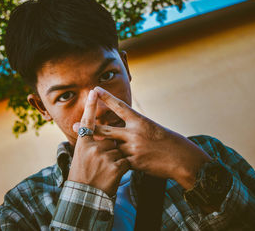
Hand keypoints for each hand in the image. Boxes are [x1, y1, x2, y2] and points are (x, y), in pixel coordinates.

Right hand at [67, 90, 129, 195]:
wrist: (85, 197)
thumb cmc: (83, 175)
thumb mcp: (81, 157)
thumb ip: (90, 143)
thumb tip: (99, 131)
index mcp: (83, 143)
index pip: (88, 121)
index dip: (91, 106)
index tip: (94, 91)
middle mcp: (92, 148)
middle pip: (109, 136)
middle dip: (112, 145)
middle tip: (103, 158)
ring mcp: (104, 157)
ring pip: (119, 149)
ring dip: (117, 159)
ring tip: (106, 172)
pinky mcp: (115, 167)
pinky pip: (126, 161)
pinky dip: (123, 168)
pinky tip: (113, 176)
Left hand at [90, 86, 211, 189]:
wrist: (181, 159)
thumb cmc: (168, 142)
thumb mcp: (152, 129)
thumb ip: (135, 128)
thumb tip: (120, 128)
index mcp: (140, 121)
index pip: (119, 107)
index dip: (106, 97)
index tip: (95, 89)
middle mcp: (134, 133)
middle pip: (105, 130)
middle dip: (88, 128)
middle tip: (73, 125)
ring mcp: (133, 148)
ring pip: (112, 148)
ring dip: (105, 150)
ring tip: (89, 151)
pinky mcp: (134, 162)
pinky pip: (120, 161)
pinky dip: (119, 162)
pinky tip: (119, 165)